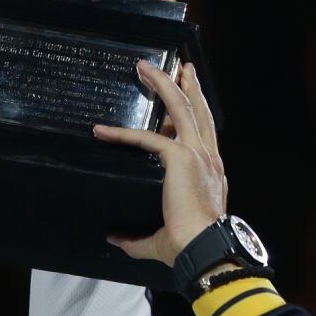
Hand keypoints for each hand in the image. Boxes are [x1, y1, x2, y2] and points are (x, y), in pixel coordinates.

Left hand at [93, 61, 226, 265]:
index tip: (186, 98)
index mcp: (212, 173)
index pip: (202, 135)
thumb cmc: (191, 245)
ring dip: (165, 85)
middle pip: (200, 112)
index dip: (194, 114)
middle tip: (182, 68)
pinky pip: (149, 138)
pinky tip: (103, 130)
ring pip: (182, 108)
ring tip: (147, 68)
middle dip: (190, 87)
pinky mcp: (181, 157)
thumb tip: (116, 239)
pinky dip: (124, 133)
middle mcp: (209, 159)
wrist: (204, 247)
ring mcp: (198, 155)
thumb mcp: (161, 239)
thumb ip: (138, 238)